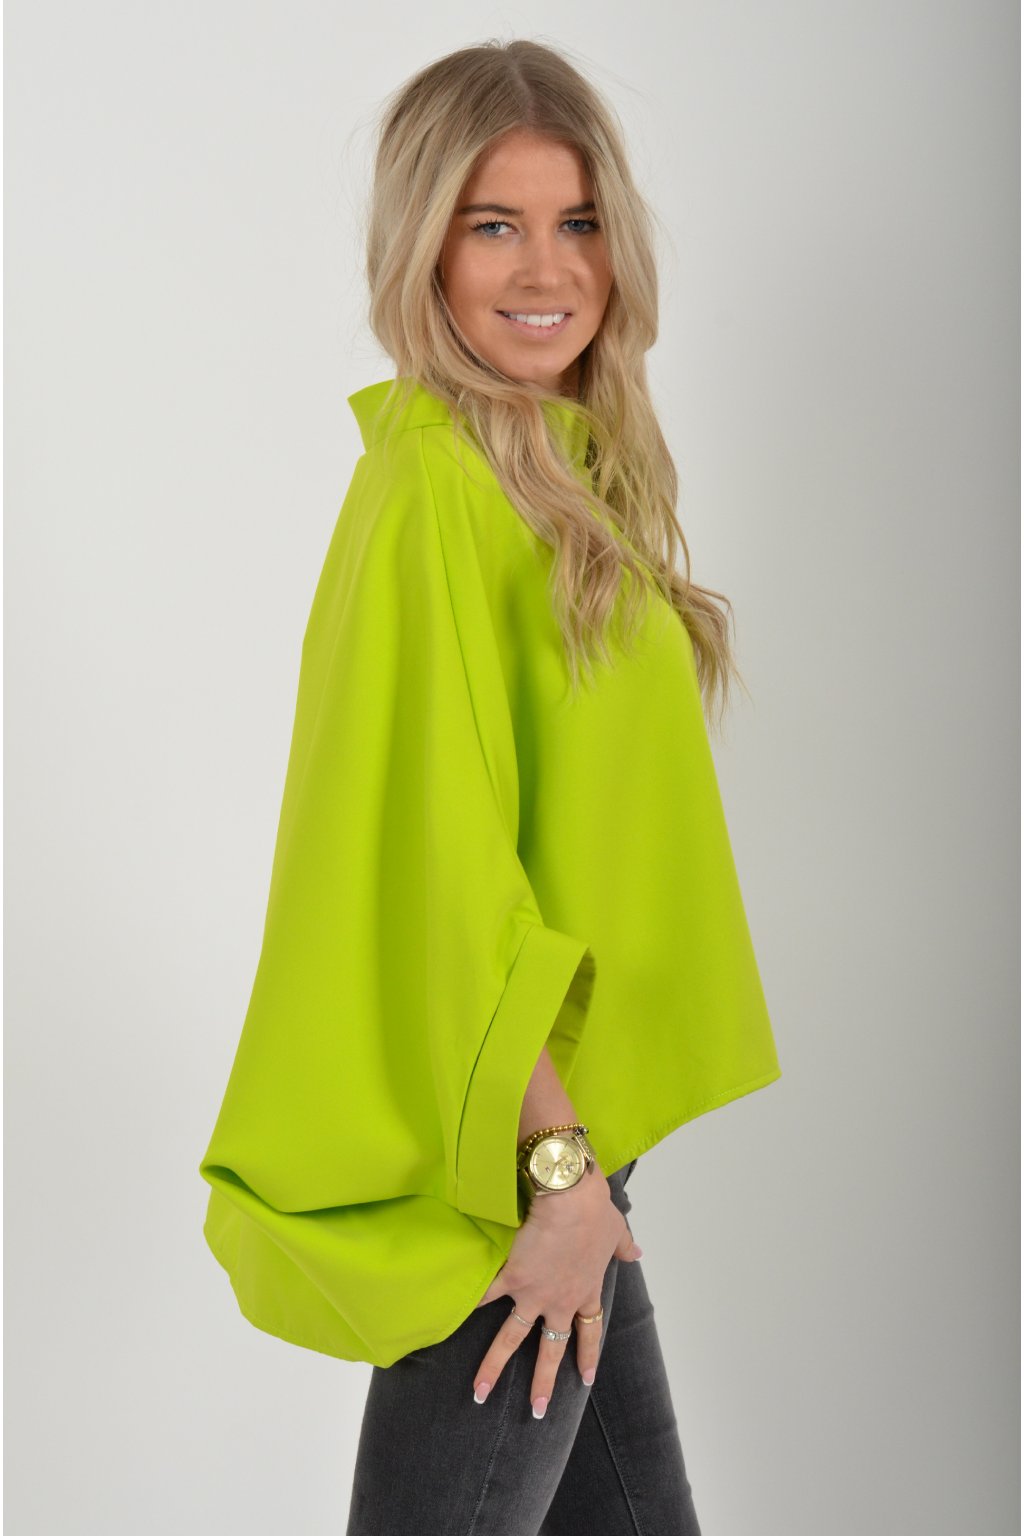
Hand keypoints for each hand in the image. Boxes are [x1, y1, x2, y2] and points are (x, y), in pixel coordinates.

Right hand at [470, 1169, 642, 1417]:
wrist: (570, 1197)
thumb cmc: (596, 1210)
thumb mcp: (616, 1230)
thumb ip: (624, 1246)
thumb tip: (637, 1253)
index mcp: (586, 1290)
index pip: (589, 1330)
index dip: (587, 1354)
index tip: (587, 1378)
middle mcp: (560, 1300)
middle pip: (551, 1349)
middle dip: (543, 1382)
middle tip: (537, 1410)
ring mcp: (534, 1293)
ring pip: (511, 1339)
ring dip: (494, 1367)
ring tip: (480, 1394)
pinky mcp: (512, 1277)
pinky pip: (487, 1295)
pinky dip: (470, 1305)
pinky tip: (452, 1321)